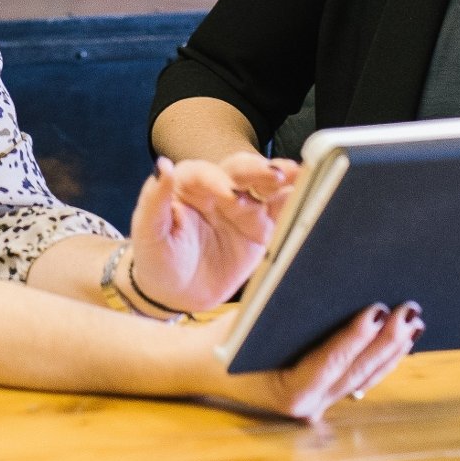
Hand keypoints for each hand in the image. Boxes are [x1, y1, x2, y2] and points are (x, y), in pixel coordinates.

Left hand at [127, 154, 301, 314]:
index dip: (217, 180)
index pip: (204, 173)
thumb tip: (162, 166)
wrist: (177, 294)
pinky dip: (296, 202)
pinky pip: (281, 211)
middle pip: (240, 171)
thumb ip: (154, 200)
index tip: (228, 195)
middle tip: (275, 174)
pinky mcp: (261, 228)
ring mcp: (243, 207)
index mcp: (188, 185)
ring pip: (265, 185)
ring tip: (300, 174)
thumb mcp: (148, 233)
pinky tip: (310, 195)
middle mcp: (219, 189)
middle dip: (258, 170)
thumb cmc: (157, 259)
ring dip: (283, 178)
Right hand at [207, 301, 422, 421]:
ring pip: (365, 378)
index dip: (355, 338)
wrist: (206, 366)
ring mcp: (319, 404)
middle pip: (356, 372)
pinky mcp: (326, 395)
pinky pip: (361, 378)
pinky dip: (382, 358)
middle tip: (408, 311)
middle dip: (386, 341)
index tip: (377, 311)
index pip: (328, 363)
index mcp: (287, 393)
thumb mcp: (249, 322)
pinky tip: (402, 339)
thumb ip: (286, 309)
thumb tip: (327, 279)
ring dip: (392, 350)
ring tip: (413, 321)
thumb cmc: (226, 339)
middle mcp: (307, 406)